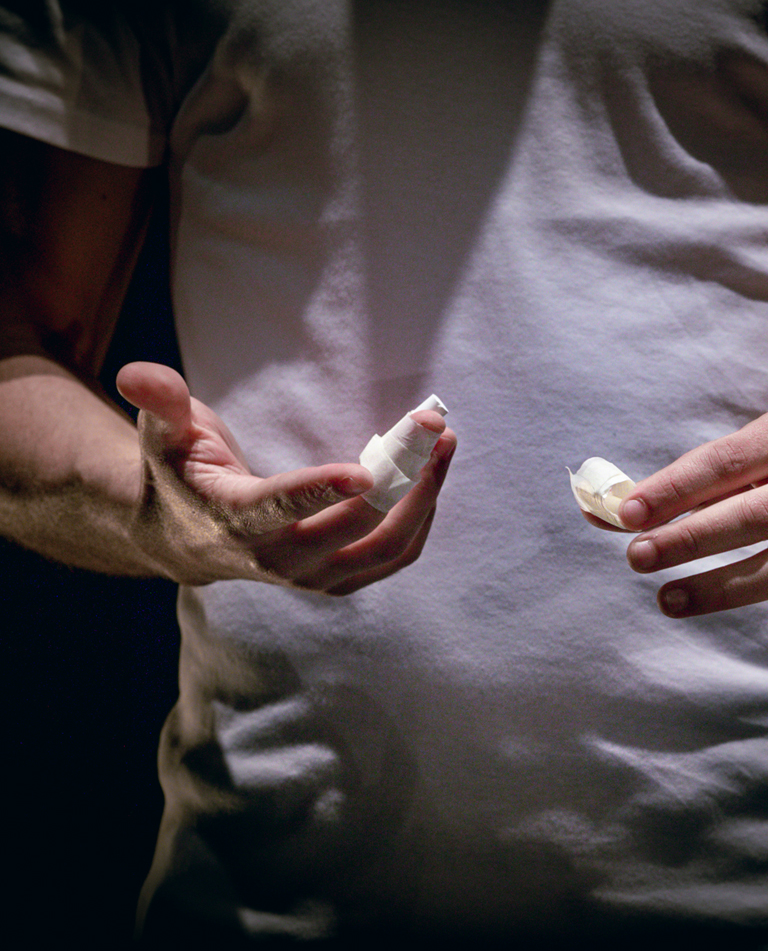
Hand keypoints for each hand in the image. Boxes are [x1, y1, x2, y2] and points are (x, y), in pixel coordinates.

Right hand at [116, 362, 455, 594]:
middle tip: (431, 427)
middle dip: (401, 478)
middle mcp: (278, 560)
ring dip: (425, 498)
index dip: (321, 492)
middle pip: (353, 527)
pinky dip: (422, 518)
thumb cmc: (181, 477)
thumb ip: (160, 403)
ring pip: (386, 547)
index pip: (281, 510)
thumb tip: (138, 372)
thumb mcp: (163, 436)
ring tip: (445, 445)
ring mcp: (313, 578)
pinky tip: (433, 474)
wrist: (187, 542)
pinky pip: (395, 555)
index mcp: (235, 521)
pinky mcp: (340, 580)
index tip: (366, 472)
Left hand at [616, 409, 767, 690]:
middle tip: (638, 556)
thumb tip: (595, 509)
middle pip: (756, 515)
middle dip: (691, 538)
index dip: (674, 489)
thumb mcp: (730, 463)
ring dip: (723, 589)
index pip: (725, 461)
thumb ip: (665, 490)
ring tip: (666, 601)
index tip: (627, 514)